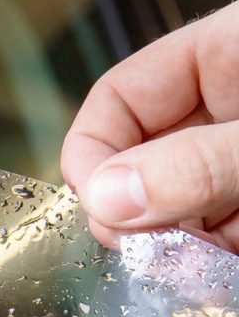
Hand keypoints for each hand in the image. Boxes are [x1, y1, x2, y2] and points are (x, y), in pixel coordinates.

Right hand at [61, 1, 238, 251]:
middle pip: (140, 160)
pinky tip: (222, 263)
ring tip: (200, 262)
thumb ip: (197, 163)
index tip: (98, 209)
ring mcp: (236, 159)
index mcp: (226, 54)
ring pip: (173, 207)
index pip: (118, 97)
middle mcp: (226, 105)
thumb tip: (106, 198)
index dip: (92, 155)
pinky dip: (209, 258)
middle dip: (136, 212)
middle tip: (143, 249)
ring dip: (177, 245)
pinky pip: (211, 235)